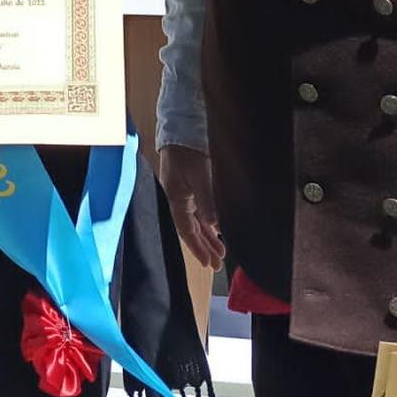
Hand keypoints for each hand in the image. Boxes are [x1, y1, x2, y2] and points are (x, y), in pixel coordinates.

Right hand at [158, 144, 225, 269]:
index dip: (198, 248)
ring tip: (220, 253)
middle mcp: (178, 200)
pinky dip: (207, 223)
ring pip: (196, 222)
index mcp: (176, 199)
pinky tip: (216, 230)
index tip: (208, 263)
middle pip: (191, 230)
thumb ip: (207, 199)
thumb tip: (214, 224)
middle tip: (216, 265)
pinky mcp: (190, 188)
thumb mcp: (199, 174)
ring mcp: (184, 194)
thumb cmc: (187, 151)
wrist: (181, 130)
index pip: (187, 231)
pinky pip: (198, 212)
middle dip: (204, 247)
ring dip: (208, 237)